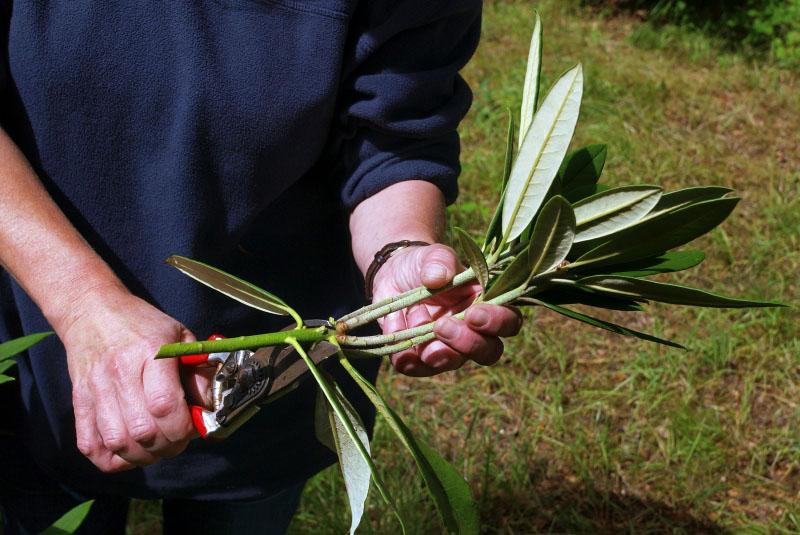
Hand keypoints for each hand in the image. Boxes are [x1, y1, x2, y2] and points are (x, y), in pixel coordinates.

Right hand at [55, 284, 210, 472]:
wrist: (92, 311)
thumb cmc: (142, 324)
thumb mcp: (179, 336)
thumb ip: (197, 371)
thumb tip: (210, 406)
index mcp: (149, 353)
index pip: (165, 406)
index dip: (184, 427)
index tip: (194, 426)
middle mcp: (119, 374)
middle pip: (143, 431)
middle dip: (169, 445)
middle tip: (179, 438)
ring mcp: (95, 390)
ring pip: (118, 443)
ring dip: (144, 456)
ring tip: (158, 446)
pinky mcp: (79, 402)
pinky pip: (90, 446)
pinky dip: (112, 459)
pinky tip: (130, 451)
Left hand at [371, 244, 521, 376]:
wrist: (393, 275)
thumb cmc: (424, 265)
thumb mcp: (433, 255)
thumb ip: (440, 260)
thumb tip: (438, 276)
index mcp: (486, 305)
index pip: (509, 322)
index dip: (497, 322)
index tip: (474, 313)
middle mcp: (472, 332)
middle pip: (488, 352)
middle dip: (468, 343)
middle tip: (442, 325)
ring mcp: (447, 347)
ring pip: (453, 363)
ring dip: (436, 352)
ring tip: (417, 328)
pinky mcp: (420, 356)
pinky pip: (417, 368)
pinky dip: (408, 360)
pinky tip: (400, 346)